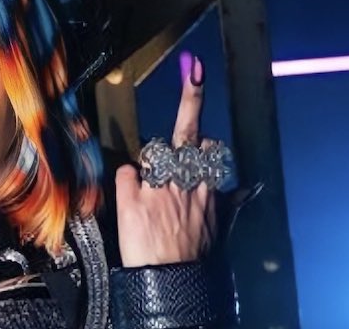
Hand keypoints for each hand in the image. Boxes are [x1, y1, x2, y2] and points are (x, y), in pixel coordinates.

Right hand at [115, 52, 215, 266]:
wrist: (172, 281)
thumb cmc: (144, 246)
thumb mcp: (123, 210)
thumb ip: (128, 180)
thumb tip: (133, 169)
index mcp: (166, 175)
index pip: (170, 132)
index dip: (187, 96)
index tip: (195, 67)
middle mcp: (192, 179)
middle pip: (197, 139)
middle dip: (192, 119)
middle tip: (189, 94)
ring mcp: (210, 194)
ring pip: (212, 159)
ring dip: (199, 154)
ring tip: (184, 166)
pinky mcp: (222, 212)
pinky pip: (225, 192)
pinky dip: (219, 190)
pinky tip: (213, 197)